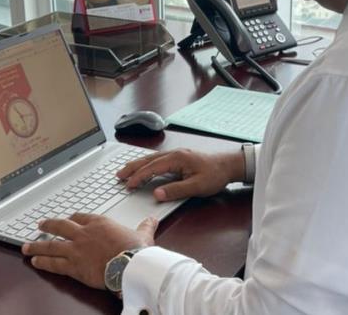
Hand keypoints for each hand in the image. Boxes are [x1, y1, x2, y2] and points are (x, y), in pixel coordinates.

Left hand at [21, 213, 157, 288]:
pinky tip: (34, 261)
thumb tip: (152, 220)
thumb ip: (145, 226)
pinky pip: (53, 263)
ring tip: (26, 246)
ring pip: (51, 245)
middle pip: (61, 226)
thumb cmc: (136, 250)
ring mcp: (76, 249)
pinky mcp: (73, 265)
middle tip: (40, 225)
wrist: (130, 264)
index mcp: (100, 223)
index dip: (73, 219)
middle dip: (48, 225)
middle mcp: (84, 233)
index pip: (81, 217)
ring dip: (37, 245)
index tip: (68, 219)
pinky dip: (43, 262)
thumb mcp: (143, 234)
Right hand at [117, 148, 243, 200]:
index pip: (152, 167)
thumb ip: (176, 190)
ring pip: (152, 159)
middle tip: (119, 175)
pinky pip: (158, 160)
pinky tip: (143, 168)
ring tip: (125, 171)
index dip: (139, 177)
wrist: (229, 165)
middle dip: (132, 167)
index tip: (128, 185)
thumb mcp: (196, 186)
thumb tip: (157, 194)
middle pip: (148, 160)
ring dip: (137, 165)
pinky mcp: (179, 158)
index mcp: (177, 158)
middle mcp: (174, 154)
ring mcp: (176, 154)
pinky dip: (147, 164)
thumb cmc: (215, 175)